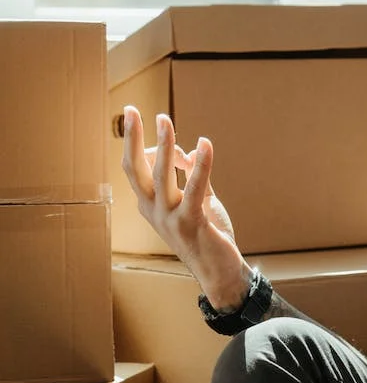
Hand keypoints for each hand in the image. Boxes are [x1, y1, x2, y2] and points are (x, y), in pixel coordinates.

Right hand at [120, 106, 250, 309]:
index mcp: (149, 205)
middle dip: (132, 138)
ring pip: (161, 174)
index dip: (138, 144)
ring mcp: (169, 217)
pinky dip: (200, 164)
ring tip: (164, 119)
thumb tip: (191, 149)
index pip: (136, 168)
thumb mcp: (198, 201)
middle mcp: (153, 210)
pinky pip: (194, 187)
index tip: (140, 119)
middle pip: (136, 168)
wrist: (219, 272)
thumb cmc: (207, 235)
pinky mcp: (191, 222)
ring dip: (164, 144)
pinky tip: (205, 145)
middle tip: (132, 110)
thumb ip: (194, 175)